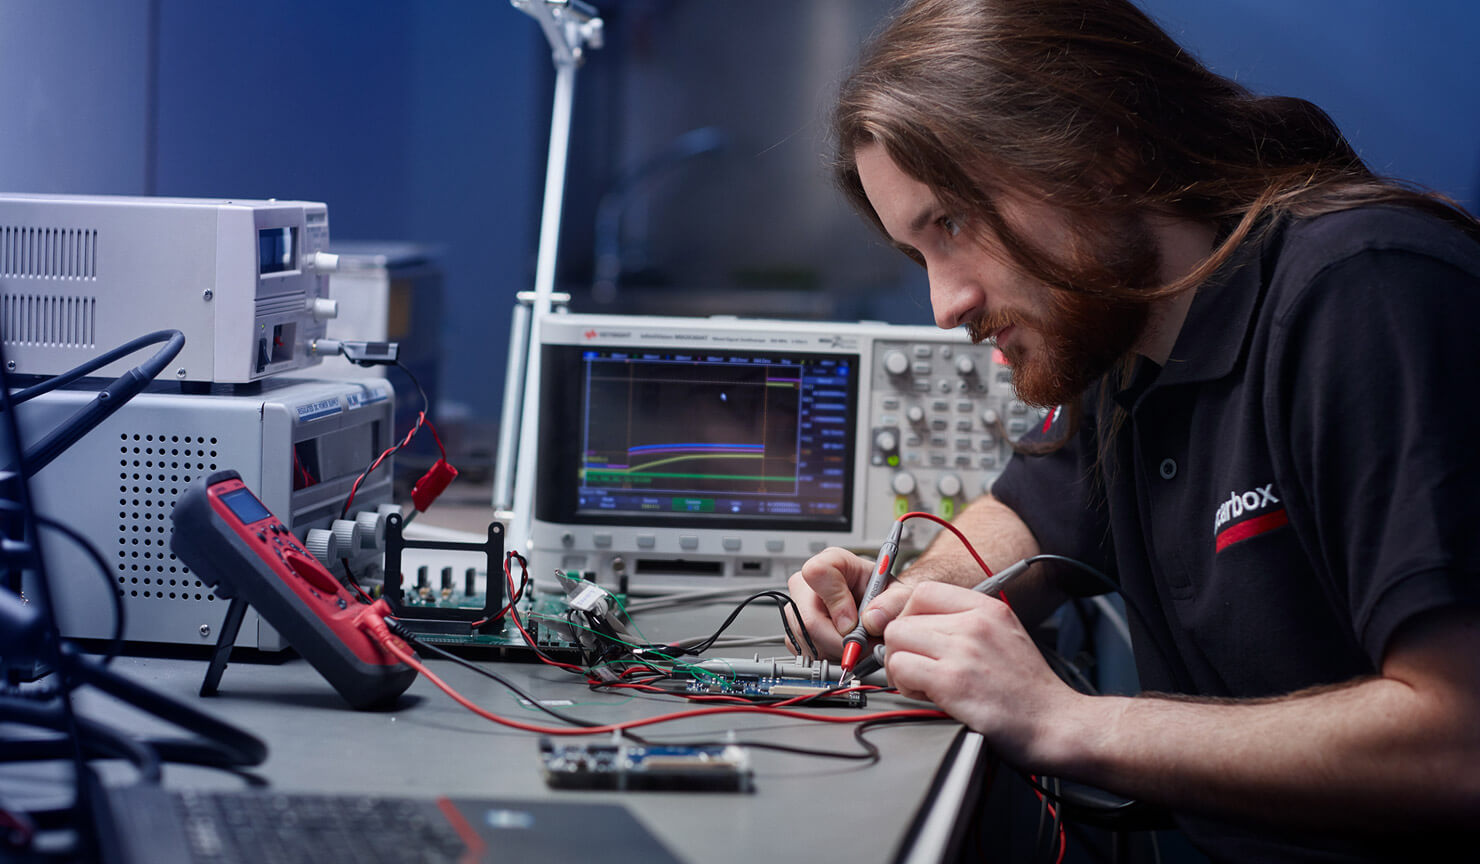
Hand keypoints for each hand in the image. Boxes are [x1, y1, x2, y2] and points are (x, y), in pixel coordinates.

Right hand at [785, 547, 914, 658]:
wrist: (880, 611)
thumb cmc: (884, 597)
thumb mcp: (900, 594)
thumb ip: (892, 603)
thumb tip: (871, 620)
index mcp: (833, 562)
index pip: (817, 573)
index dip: (837, 602)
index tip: (854, 621)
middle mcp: (809, 584)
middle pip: (808, 618)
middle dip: (840, 641)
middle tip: (862, 644)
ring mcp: (799, 608)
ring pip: (808, 640)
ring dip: (837, 651)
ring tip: (857, 644)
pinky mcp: (797, 632)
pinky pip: (806, 652)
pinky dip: (829, 657)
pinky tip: (844, 647)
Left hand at [883, 581, 1079, 762]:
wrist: (1056, 724)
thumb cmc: (1029, 691)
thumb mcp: (1004, 637)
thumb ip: (964, 625)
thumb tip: (916, 626)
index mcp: (987, 609)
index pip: (923, 592)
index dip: (908, 616)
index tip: (912, 638)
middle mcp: (975, 623)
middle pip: (903, 618)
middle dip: (903, 647)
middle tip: (920, 670)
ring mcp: (963, 650)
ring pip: (896, 640)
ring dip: (901, 666)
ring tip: (924, 685)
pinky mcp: (952, 681)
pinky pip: (900, 668)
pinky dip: (905, 686)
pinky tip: (928, 697)